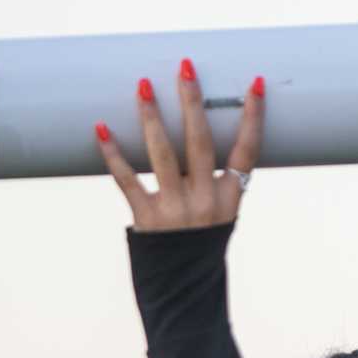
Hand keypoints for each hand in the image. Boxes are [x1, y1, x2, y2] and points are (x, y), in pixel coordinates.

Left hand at [97, 59, 264, 231]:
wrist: (182, 290)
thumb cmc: (200, 244)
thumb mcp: (219, 215)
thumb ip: (212, 179)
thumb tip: (196, 129)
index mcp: (229, 199)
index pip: (246, 150)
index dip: (253, 117)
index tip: (255, 83)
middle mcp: (205, 202)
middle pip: (200, 141)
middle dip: (192, 101)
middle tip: (185, 67)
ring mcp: (175, 210)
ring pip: (162, 153)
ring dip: (151, 116)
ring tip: (144, 86)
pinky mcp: (146, 218)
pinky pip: (127, 179)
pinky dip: (113, 154)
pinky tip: (101, 128)